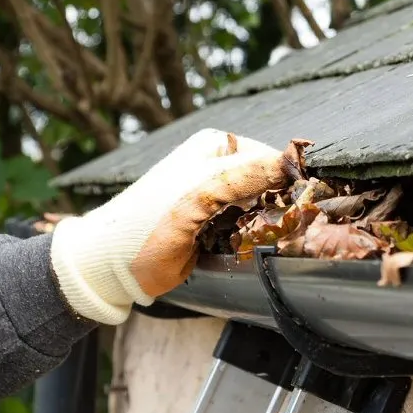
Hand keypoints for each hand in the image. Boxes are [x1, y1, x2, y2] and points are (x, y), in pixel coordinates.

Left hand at [50, 129, 291, 324]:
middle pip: (273, 183)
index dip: (288, 179)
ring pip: (267, 208)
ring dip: (268, 225)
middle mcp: (224, 167)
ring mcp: (224, 198)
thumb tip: (294, 163)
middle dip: (280, 204)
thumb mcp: (200, 190)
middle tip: (279, 225)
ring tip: (259, 237)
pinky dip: (253, 240)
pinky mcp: (221, 227)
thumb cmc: (146, 223)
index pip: (273, 157)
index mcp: (219, 146)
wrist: (112, 266)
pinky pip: (252, 230)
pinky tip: (247, 246)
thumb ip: (248, 173)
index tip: (300, 201)